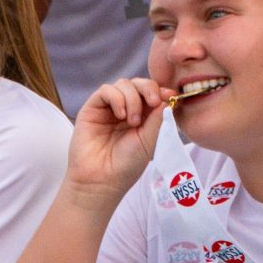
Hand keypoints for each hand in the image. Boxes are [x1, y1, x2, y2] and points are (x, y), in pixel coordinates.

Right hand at [65, 78, 169, 206]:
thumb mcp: (150, 140)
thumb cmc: (126, 165)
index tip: (169, 95)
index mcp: (143, 117)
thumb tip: (168, 95)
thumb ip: (158, 117)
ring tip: (132, 121)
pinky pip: (106, 90)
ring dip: (132, 98)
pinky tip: (120, 115)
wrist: (101, 179)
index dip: (161, 90)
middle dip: (149, 88)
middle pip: (139, 84)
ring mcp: (109, 107)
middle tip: (152, 102)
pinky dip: (117, 98)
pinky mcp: (93, 107)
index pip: (153, 93)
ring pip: (124, 84)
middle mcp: (127, 109)